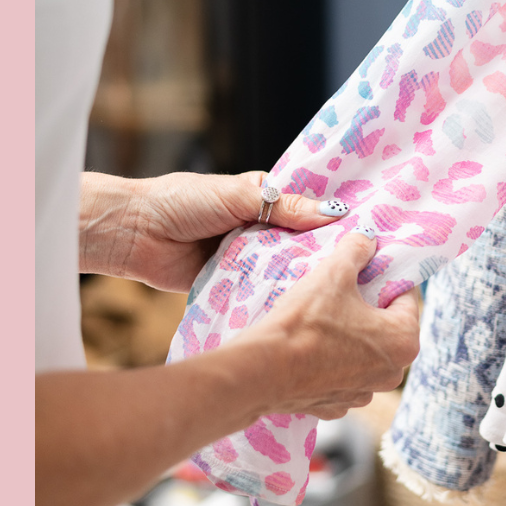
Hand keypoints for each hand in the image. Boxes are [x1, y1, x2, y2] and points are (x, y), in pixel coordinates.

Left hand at [79, 170, 341, 292]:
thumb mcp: (238, 195)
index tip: (371, 235)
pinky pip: (261, 293)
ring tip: (342, 296)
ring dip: (302, 281)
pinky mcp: (233, 286)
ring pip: (285, 272)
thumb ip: (283, 207)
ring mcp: (248, 261)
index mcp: (265, 201)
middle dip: (325, 258)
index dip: (335, 223)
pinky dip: (275, 299)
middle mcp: (261, 231)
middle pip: (302, 246)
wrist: (134, 233)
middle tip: (366, 272)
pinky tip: (303, 310)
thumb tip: (333, 214)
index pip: (309, 213)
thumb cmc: (182, 200)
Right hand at [240, 230, 422, 421]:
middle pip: (386, 326)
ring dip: (349, 336)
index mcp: (404, 340)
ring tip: (323, 318)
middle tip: (342, 290)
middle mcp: (391, 373)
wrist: (263, 369)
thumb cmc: (305, 322)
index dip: (386, 276)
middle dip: (368, 308)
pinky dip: (329, 362)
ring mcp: (363, 393)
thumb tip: (367, 237)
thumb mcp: (334, 273)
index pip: (406, 296)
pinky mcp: (336, 405)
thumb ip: (357, 249)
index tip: (367, 268)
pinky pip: (340, 375)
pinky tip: (311, 347)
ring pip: (363, 353)